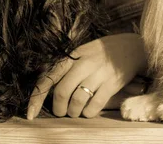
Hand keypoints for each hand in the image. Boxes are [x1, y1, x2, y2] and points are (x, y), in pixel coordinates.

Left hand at [26, 33, 147, 118]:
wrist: (132, 47)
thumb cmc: (103, 52)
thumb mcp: (83, 52)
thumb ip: (67, 67)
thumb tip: (48, 89)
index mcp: (73, 56)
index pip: (49, 78)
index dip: (36, 98)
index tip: (30, 114)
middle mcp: (84, 63)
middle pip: (61, 92)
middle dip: (58, 108)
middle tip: (61, 111)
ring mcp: (98, 74)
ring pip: (76, 101)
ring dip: (73, 112)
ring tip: (75, 111)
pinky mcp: (111, 84)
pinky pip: (94, 106)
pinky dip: (88, 113)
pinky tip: (88, 110)